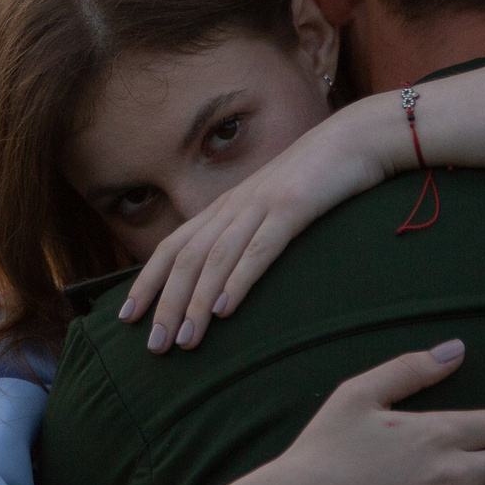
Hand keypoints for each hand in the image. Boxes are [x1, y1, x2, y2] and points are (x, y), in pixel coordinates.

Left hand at [120, 99, 399, 352]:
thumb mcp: (272, 207)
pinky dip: (238, 279)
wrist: (357, 138)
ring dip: (197, 303)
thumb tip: (224, 276)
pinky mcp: (293, 206)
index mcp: (225, 208)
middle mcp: (234, 206)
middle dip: (166, 304)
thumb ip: (247, 235)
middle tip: (154, 346)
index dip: (147, 281)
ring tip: (185, 340)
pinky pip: (259, 248)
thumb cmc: (317, 180)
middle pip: (186, 258)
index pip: (172, 247)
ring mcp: (261, 204)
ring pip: (216, 258)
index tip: (126, 318)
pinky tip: (226, 309)